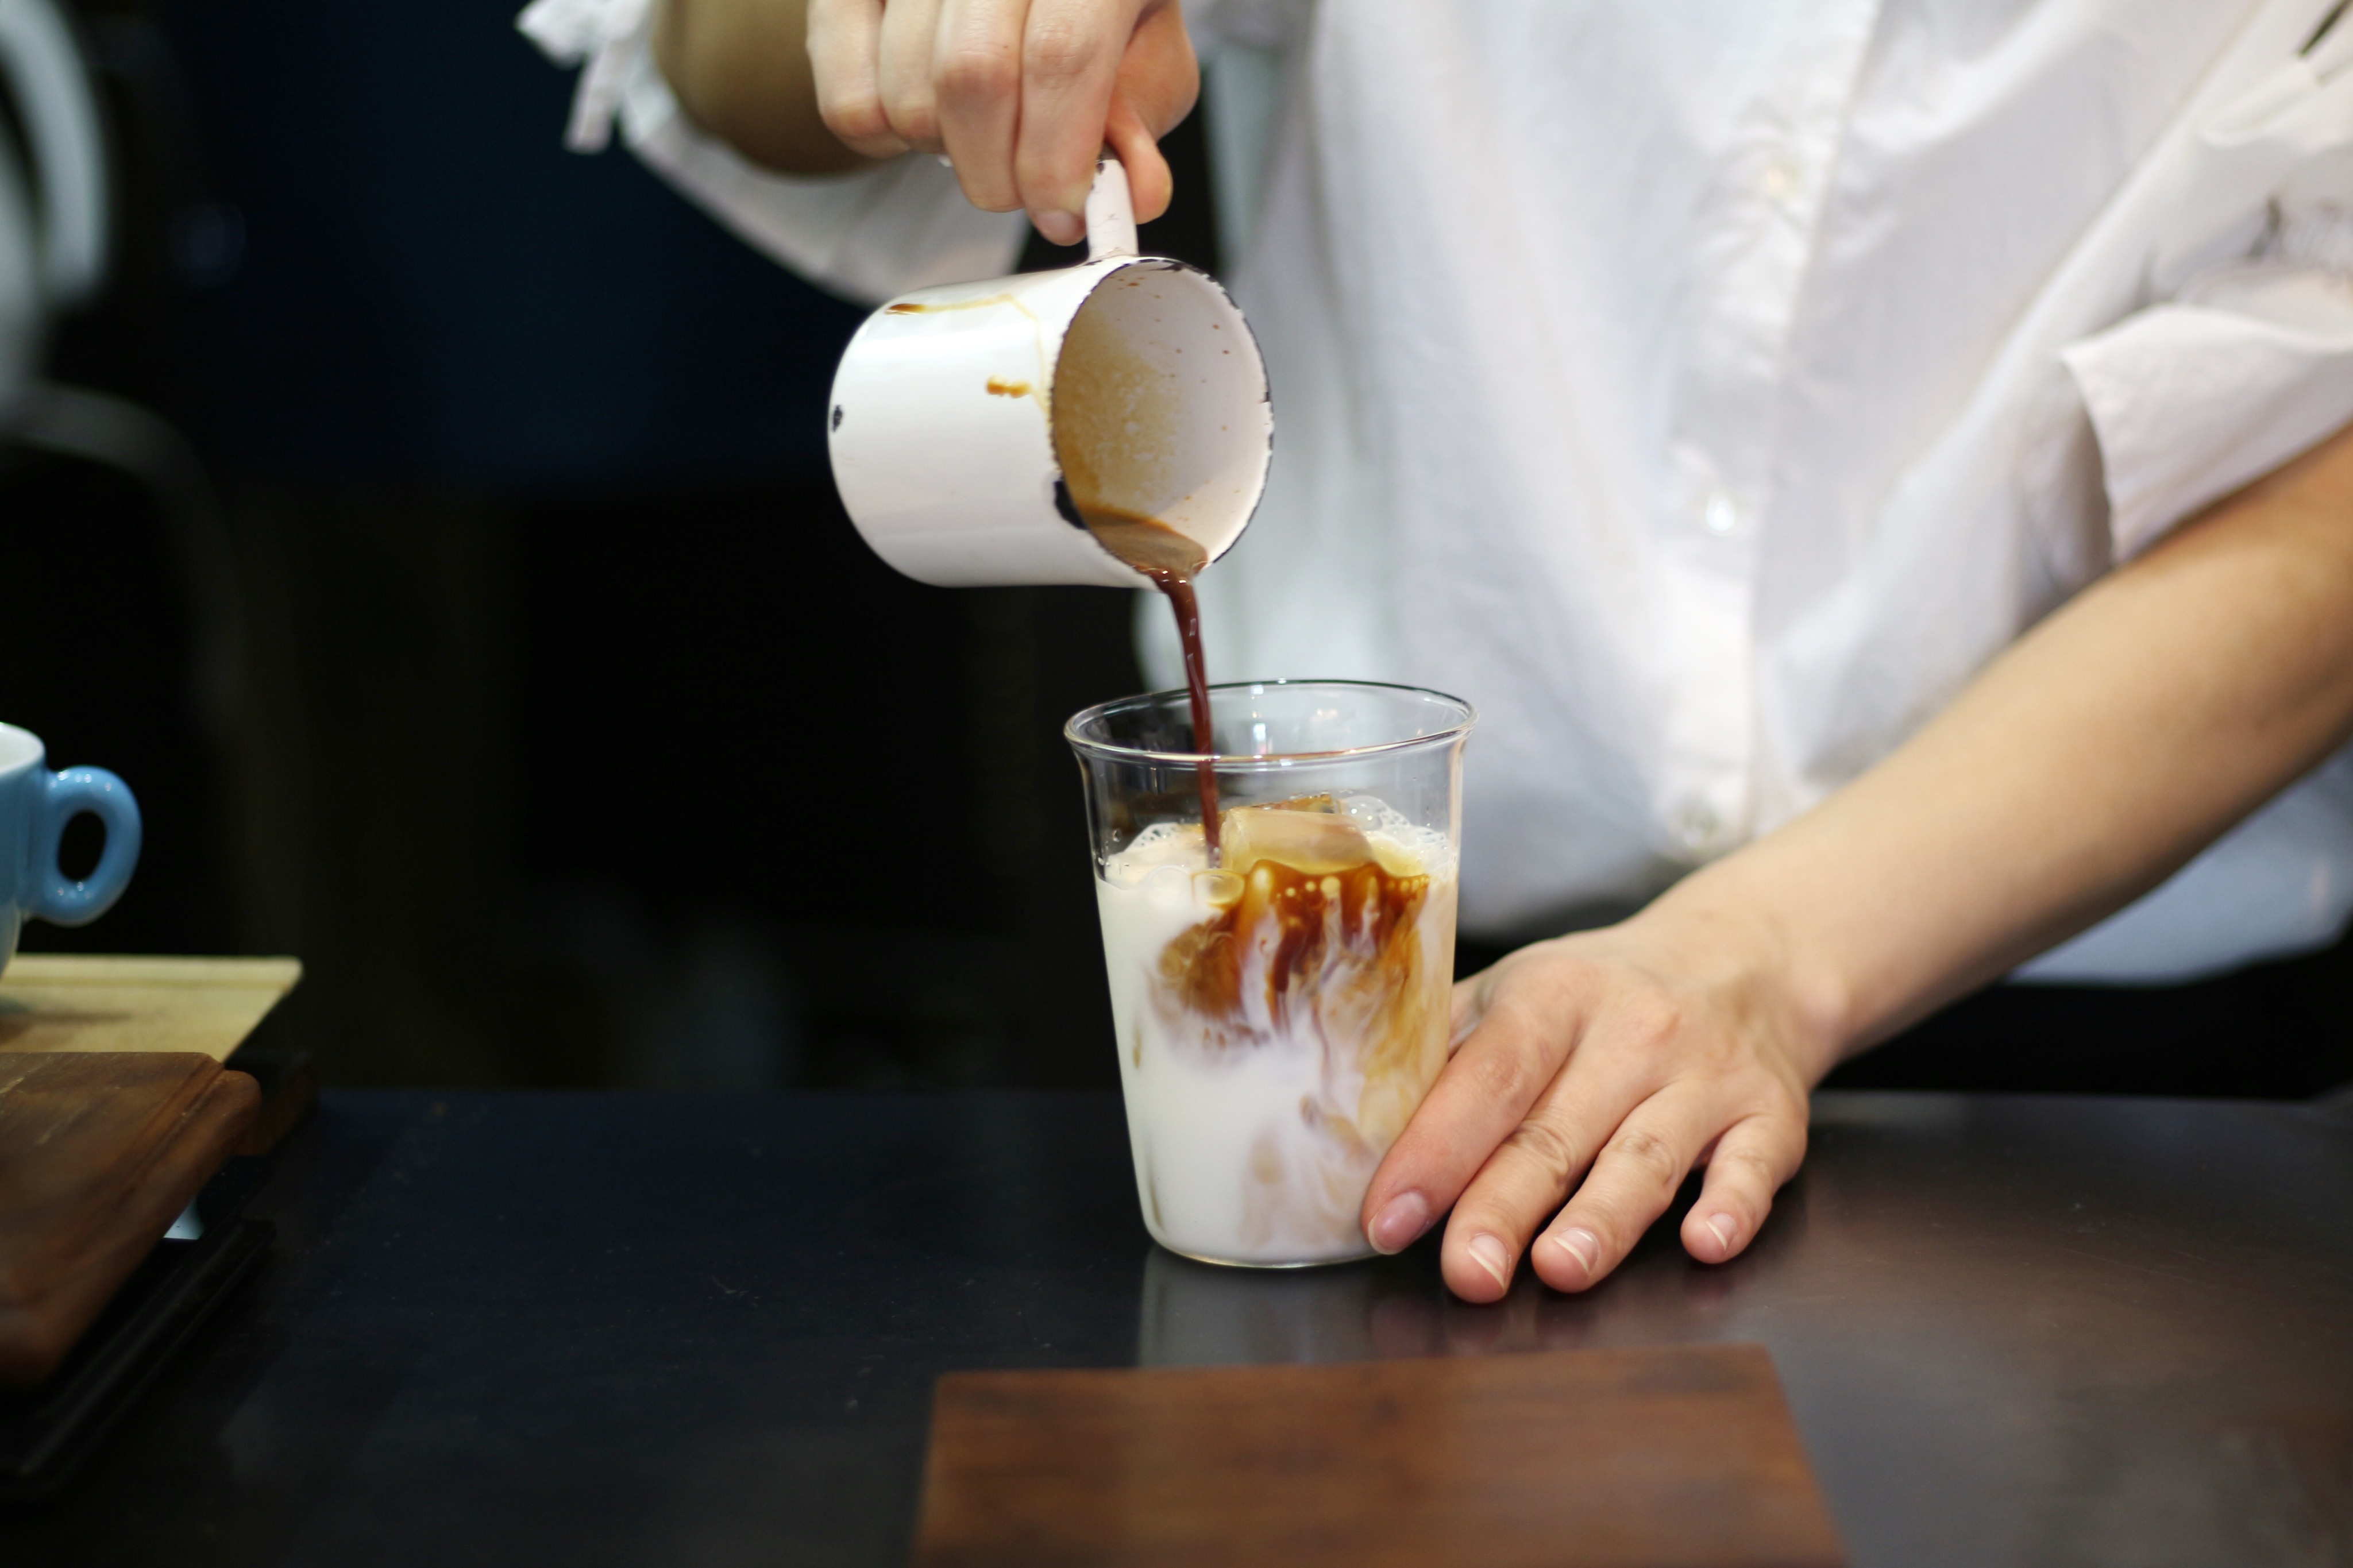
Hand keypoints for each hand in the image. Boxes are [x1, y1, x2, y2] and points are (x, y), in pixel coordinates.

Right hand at [808, 0, 1197, 241]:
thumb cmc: (1083, 12)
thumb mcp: (1140, 54)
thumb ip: (1138, 119)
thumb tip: (1138, 195)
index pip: (1058, 53)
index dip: (1056, 157)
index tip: (1062, 215)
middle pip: (972, 75)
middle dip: (999, 173)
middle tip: (1021, 192)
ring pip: (908, 95)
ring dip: (947, 153)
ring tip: (979, 132)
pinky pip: (849, 104)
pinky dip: (888, 143)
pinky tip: (926, 115)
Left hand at [1359, 909, 1832, 1302]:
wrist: (1742, 957)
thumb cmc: (1599, 994)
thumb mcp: (1515, 993)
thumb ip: (1442, 1052)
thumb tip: (1347, 1123)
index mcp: (1551, 997)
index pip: (1486, 1078)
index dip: (1435, 1149)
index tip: (1388, 1216)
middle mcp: (1631, 1032)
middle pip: (1556, 1130)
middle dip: (1504, 1205)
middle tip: (1466, 1271)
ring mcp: (1705, 1076)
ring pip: (1646, 1155)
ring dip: (1603, 1217)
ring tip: (1559, 1269)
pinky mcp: (1770, 1116)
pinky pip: (1754, 1165)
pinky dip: (1732, 1205)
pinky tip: (1703, 1242)